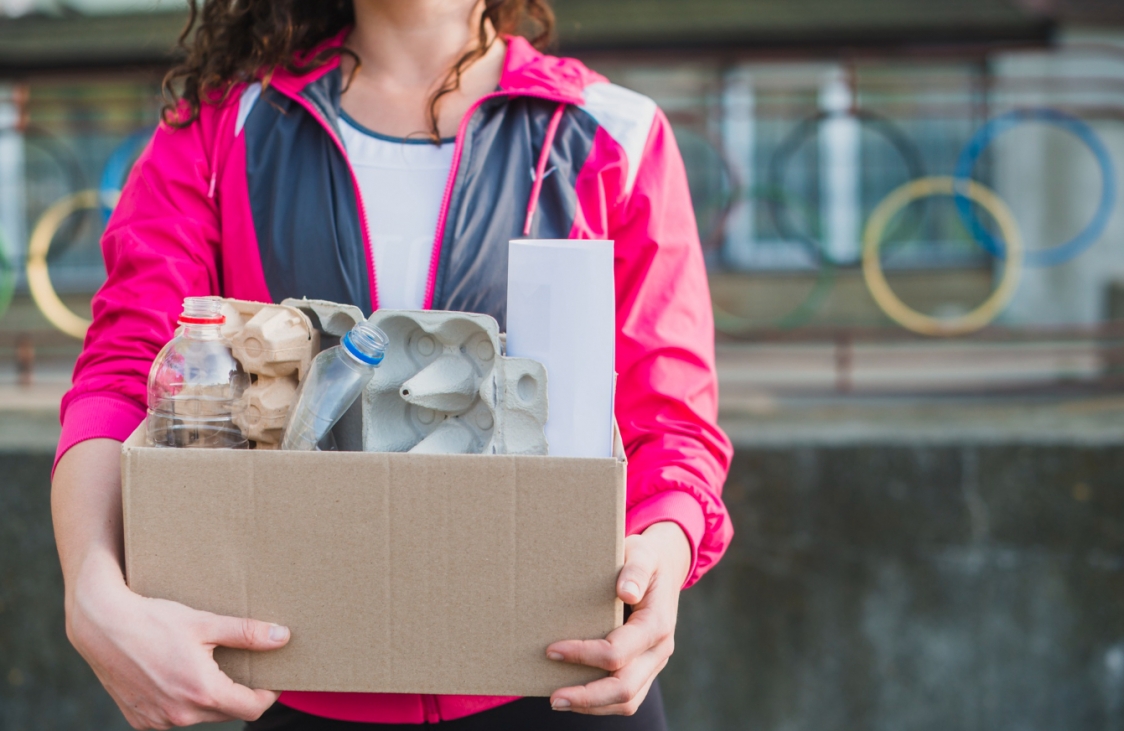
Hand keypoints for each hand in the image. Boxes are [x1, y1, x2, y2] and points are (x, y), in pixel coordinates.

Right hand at [54, 439, 289, 729]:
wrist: (101, 625)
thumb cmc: (154, 620)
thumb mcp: (205, 622)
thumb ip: (247, 633)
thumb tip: (283, 637)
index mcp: (201, 691)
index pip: (252, 708)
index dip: (268, 694)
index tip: (273, 679)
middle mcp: (180, 713)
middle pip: (227, 712)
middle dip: (240, 694)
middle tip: (244, 668)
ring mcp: (157, 720)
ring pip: (200, 716)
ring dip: (210, 698)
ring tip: (209, 668)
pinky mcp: (139, 720)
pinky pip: (172, 717)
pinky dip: (182, 702)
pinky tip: (179, 677)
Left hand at [546, 521, 690, 714]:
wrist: (665, 566)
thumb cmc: (645, 558)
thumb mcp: (642, 552)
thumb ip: (635, 569)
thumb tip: (626, 592)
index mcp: (657, 623)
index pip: (617, 652)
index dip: (583, 655)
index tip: (551, 650)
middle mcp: (659, 649)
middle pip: (625, 688)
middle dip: (587, 696)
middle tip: (553, 697)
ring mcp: (654, 663)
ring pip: (628, 701)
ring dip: (592, 706)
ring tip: (558, 700)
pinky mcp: (646, 668)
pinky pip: (627, 697)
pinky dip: (600, 702)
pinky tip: (575, 695)